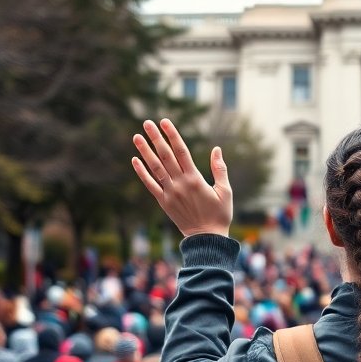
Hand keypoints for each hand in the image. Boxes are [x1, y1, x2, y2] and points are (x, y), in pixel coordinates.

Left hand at [132, 119, 232, 237]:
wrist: (206, 239)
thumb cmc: (219, 215)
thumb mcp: (225, 192)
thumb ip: (220, 169)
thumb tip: (216, 149)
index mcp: (195, 179)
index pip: (181, 151)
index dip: (172, 135)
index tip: (164, 122)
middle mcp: (180, 184)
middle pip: (165, 156)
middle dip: (156, 138)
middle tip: (147, 122)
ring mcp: (170, 193)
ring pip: (155, 168)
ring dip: (145, 151)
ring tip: (136, 137)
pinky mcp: (164, 202)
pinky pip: (150, 185)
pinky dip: (142, 172)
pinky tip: (135, 160)